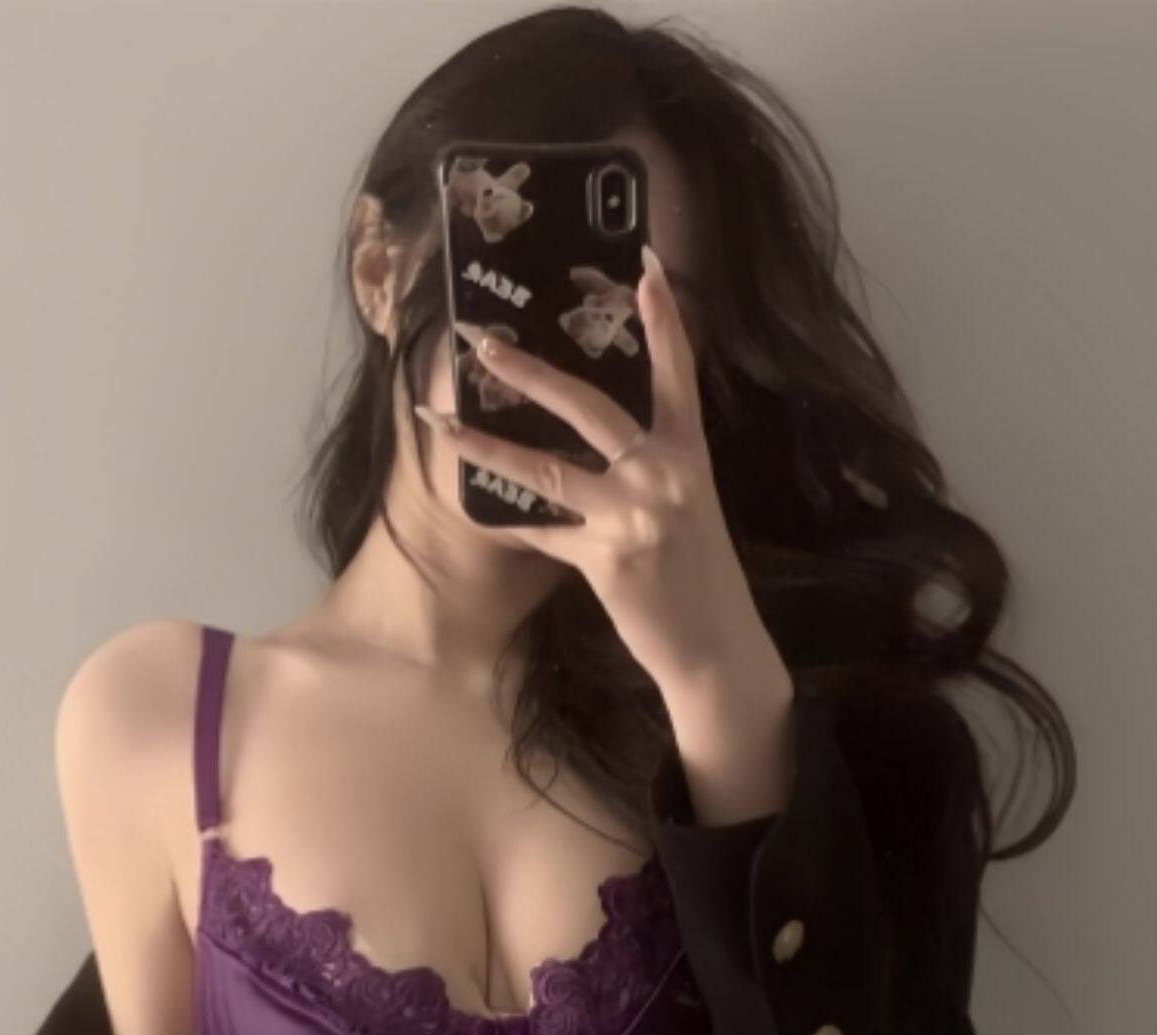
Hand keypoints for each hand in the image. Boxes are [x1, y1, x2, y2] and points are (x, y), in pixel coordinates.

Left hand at [429, 247, 785, 700]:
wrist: (713, 647)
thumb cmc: (699, 575)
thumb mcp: (687, 506)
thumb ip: (647, 468)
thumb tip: (591, 444)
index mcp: (688, 454)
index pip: (677, 373)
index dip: (665, 319)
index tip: (646, 265)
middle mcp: (661, 475)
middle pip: (588, 407)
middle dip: (531, 373)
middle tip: (484, 345)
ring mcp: (631, 517)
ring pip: (547, 469)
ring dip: (487, 444)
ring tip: (442, 423)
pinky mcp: (604, 560)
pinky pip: (543, 532)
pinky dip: (514, 523)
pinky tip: (481, 508)